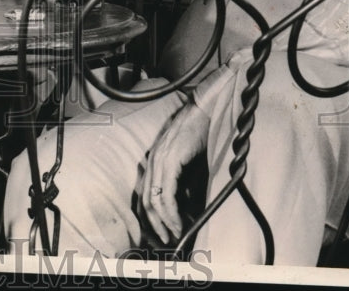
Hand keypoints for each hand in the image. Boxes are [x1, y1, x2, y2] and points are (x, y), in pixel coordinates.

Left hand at [138, 101, 208, 243]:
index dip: (150, 215)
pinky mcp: (169, 162)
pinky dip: (171, 212)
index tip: (162, 230)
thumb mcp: (186, 158)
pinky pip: (165, 194)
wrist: (204, 110)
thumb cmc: (198, 131)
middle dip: (155, 224)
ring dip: (164, 222)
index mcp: (154, 160)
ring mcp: (158, 161)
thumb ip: (182, 178)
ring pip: (153, 201)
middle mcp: (152, 161)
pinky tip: (179, 222)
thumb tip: (187, 202)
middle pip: (145, 201)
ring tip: (175, 234)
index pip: (144, 194)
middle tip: (166, 239)